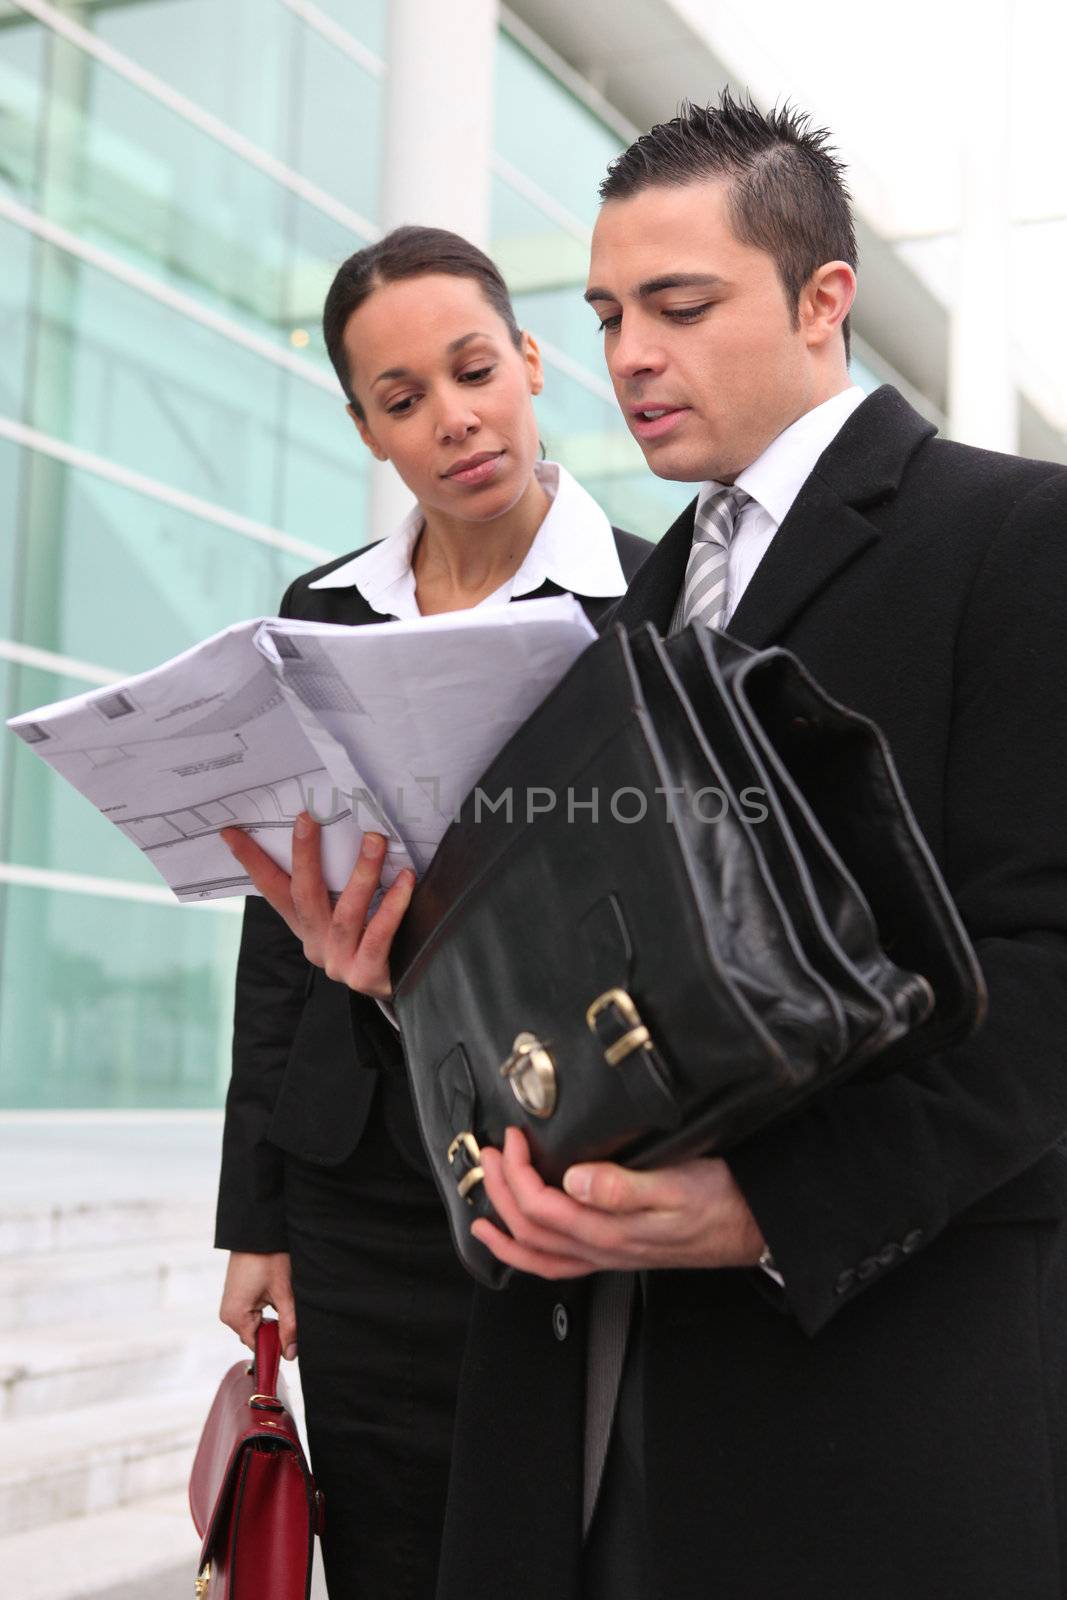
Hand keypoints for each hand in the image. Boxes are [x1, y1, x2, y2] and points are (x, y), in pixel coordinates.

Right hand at [219, 1250, 297, 1357]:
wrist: (258, 1230)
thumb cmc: (268, 1257)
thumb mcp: (283, 1292)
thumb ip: (289, 1325)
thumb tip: (290, 1354)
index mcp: (235, 1317)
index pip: (257, 1346)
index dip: (276, 1345)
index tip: (293, 1340)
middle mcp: (228, 1314)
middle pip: (258, 1335)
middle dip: (276, 1328)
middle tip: (289, 1308)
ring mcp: (231, 1304)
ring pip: (258, 1323)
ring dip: (274, 1316)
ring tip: (282, 1296)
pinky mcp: (237, 1296)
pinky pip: (254, 1312)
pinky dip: (268, 1307)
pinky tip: (276, 1292)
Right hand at [222, 812, 414, 997]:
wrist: (406, 989)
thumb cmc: (378, 941)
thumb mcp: (350, 913)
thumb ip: (340, 884)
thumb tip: (346, 828)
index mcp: (305, 927)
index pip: (272, 890)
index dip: (251, 862)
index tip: (231, 832)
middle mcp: (316, 945)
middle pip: (304, 896)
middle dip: (303, 855)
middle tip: (308, 819)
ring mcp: (339, 962)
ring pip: (345, 915)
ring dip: (361, 873)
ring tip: (374, 840)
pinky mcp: (366, 975)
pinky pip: (378, 936)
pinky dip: (392, 906)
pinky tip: (404, 880)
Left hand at [470, 1127, 765, 1279]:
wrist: (752, 1226)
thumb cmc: (720, 1201)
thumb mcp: (677, 1184)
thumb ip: (623, 1187)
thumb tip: (575, 1181)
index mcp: (610, 1230)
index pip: (541, 1206)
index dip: (517, 1172)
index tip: (514, 1138)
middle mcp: (601, 1248)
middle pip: (530, 1229)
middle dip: (500, 1190)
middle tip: (489, 1153)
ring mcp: (606, 1256)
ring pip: (537, 1253)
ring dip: (503, 1225)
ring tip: (482, 1201)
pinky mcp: (615, 1253)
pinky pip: (557, 1264)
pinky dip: (527, 1254)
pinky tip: (516, 1241)